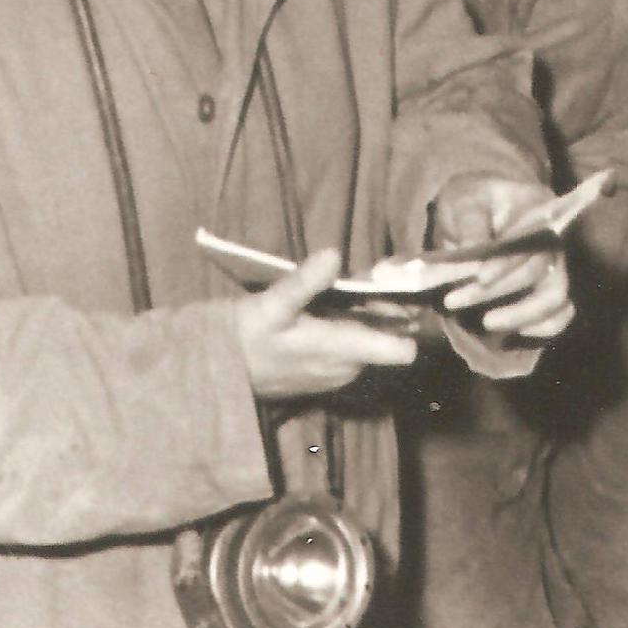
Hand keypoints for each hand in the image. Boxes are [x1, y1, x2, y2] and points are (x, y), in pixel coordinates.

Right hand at [235, 248, 419, 400]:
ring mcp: (337, 372)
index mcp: (343, 351)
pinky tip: (335, 305)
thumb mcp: (272, 305)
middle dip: (386, 308)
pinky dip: (351, 326)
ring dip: (368, 315)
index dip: (407, 321)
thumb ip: (304, 282)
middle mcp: (348, 367)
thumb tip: (333, 255)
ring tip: (353, 285)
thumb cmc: (247, 337)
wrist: (220, 371)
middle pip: (389, 338)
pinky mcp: (326, 371)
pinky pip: (352, 347)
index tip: (399, 292)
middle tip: (371, 276)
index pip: (401, 352)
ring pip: (370, 340)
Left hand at [431, 174, 575, 341]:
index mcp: (538, 210)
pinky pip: (561, 314)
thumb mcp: (464, 201)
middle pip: (538, 271)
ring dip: (520, 314)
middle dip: (496, 291)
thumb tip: (473, 250)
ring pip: (556, 297)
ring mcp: (555, 267)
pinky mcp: (549, 291)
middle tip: (453, 300)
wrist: (477, 210)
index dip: (507, 263)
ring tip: (486, 323)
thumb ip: (470, 223)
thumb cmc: (472, 202)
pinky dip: (542, 327)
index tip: (480, 278)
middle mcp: (554, 239)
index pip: (530, 240)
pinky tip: (514, 332)